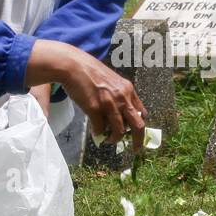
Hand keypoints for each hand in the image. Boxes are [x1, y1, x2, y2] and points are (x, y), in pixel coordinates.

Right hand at [26, 40, 145, 149]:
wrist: (73, 66)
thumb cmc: (90, 72)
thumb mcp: (112, 81)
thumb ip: (119, 96)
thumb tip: (119, 117)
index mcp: (128, 90)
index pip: (142, 112)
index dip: (141, 125)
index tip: (137, 134)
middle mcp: (122, 97)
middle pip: (138, 125)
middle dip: (138, 140)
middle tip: (135, 149)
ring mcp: (109, 104)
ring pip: (119, 131)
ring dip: (114, 139)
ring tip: (108, 140)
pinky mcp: (95, 109)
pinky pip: (100, 129)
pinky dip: (99, 134)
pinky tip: (96, 133)